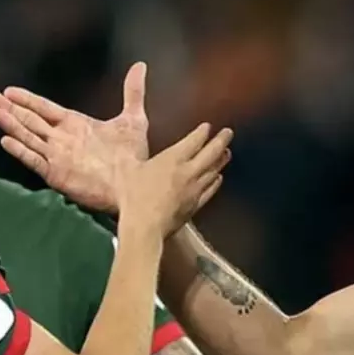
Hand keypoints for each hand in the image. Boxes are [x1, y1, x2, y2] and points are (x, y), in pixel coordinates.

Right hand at [0, 62, 151, 213]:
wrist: (136, 184)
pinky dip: (20, 150)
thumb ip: (132, 92)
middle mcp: (61, 139)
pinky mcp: (56, 174)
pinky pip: (34, 159)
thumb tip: (140, 67)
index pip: (45, 109)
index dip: (27, 100)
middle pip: (31, 121)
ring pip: (28, 137)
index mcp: (75, 125)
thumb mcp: (133, 120)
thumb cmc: (133, 157)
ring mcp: (57, 157)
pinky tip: (6, 140)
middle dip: (11, 109)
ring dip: (12, 125)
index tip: (10, 91)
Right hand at [117, 122, 232, 235]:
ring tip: (227, 154)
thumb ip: (129, 159)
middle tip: (228, 133)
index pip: (193, 141)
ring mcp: (194, 190)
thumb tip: (125, 152)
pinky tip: (218, 179)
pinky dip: (215, 182)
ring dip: (221, 160)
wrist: (145, 227)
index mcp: (172, 159)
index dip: (202, 132)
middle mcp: (188, 172)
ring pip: (213, 171)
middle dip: (221, 140)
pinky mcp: (195, 206)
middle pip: (211, 153)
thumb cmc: (134, 198)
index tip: (207, 127)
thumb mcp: (126, 171)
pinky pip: (210, 190)